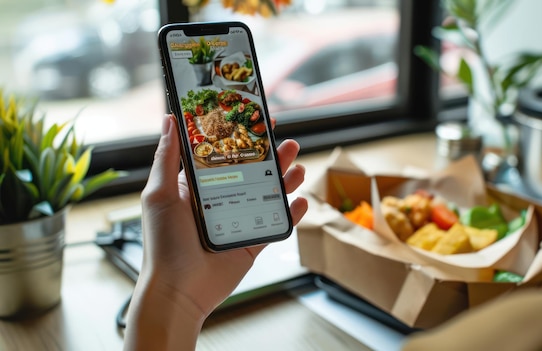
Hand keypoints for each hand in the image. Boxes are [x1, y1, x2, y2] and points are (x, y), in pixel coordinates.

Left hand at [123, 114, 307, 349]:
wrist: (178, 292)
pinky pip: (277, 224)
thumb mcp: (160, 195)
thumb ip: (167, 157)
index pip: (223, 154)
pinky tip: (302, 201)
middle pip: (252, 171)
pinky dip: (292, 213)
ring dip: (285, 178)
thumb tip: (170, 119)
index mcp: (197, 186)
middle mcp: (220, 200)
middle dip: (271, 155)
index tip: (256, 118)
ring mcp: (239, 221)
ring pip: (268, 194)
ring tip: (298, 164)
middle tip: (286, 140)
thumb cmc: (164, 244)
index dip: (240, 136)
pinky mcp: (252, 242)